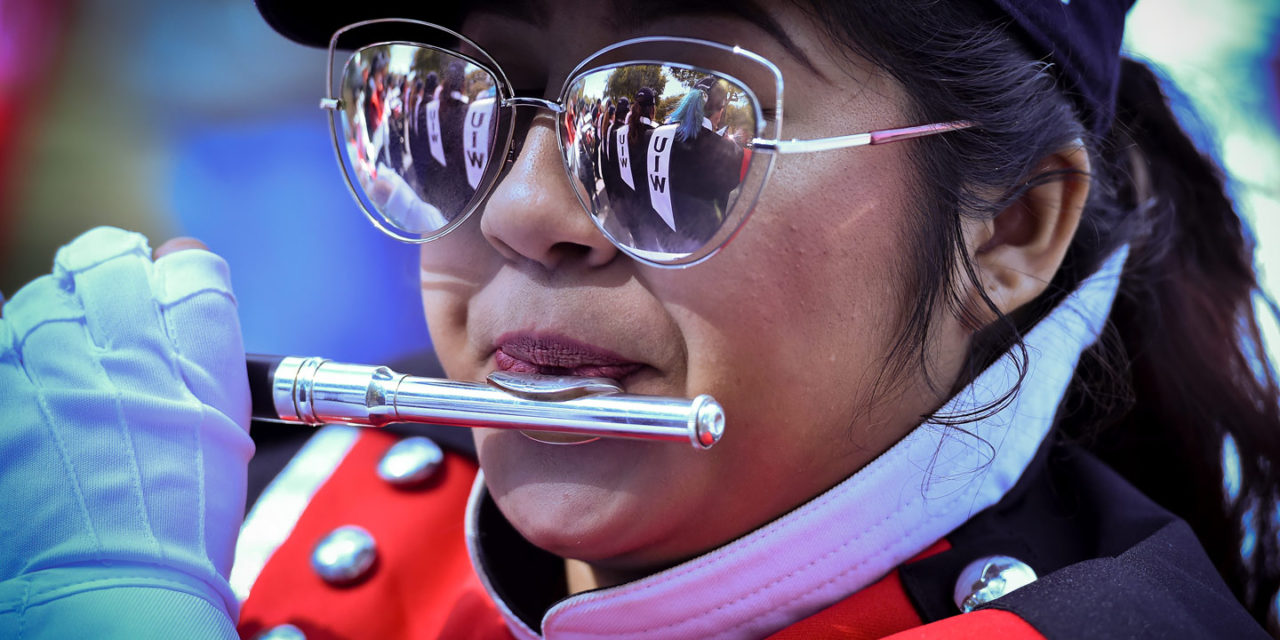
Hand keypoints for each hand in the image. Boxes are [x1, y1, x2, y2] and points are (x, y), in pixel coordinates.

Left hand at [0, 227, 251, 631]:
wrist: (108, 581)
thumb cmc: (177, 515)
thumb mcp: (221, 417)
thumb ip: (205, 331)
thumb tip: (184, 260)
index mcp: (193, 353)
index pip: (188, 266)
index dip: (177, 275)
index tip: (168, 293)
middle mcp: (118, 347)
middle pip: (106, 261)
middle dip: (112, 277)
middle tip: (115, 319)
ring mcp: (44, 366)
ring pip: (42, 294)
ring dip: (57, 312)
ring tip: (69, 362)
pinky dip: (12, 350)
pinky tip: (32, 379)